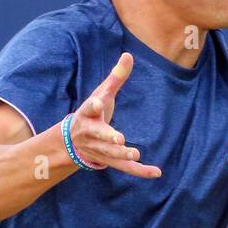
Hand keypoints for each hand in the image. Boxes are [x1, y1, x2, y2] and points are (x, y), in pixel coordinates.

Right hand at [69, 53, 161, 177]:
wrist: (71, 142)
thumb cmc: (92, 113)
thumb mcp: (101, 94)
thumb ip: (116, 77)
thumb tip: (129, 55)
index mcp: (87, 114)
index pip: (88, 108)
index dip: (93, 106)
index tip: (98, 103)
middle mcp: (90, 133)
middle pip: (98, 135)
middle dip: (107, 137)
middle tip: (119, 138)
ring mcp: (98, 149)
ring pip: (109, 154)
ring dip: (121, 154)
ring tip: (135, 153)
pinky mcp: (109, 161)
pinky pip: (124, 168)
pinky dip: (139, 171)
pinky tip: (156, 172)